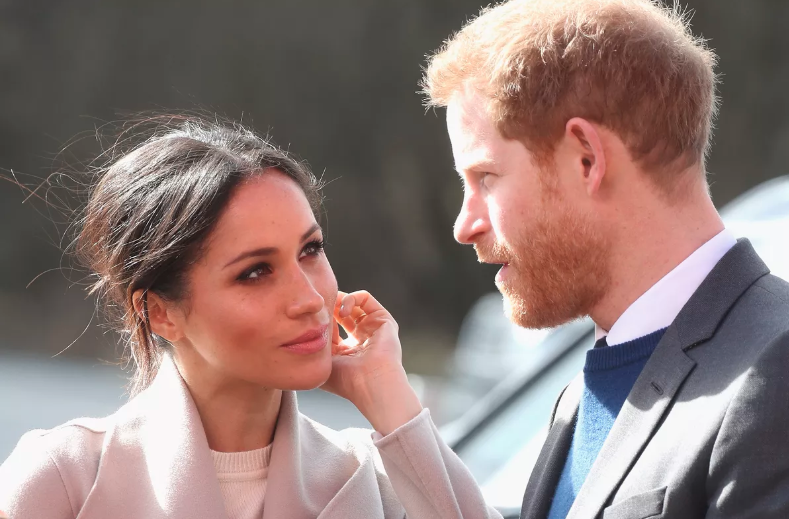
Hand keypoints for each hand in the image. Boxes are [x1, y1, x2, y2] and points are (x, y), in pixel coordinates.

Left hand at [321, 290, 422, 434]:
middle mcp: (362, 338)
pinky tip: (343, 311)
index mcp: (348, 351)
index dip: (320, 322)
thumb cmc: (345, 379)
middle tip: (320, 310)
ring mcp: (373, 328)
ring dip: (338, 301)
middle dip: (329, 308)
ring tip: (331, 309)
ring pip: (353, 303)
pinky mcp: (383, 319)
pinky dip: (350, 298)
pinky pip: (365, 298)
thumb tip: (305, 330)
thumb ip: (315, 345)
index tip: (312, 324)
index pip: (332, 327)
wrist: (369, 383)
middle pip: (342, 313)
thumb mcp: (323, 362)